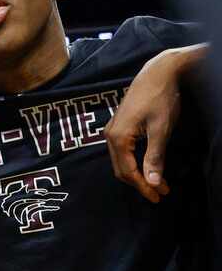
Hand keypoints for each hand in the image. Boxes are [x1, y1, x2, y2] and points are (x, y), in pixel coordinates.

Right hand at [105, 44, 206, 202]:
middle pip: (121, 170)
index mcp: (118, 138)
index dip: (143, 187)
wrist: (157, 73)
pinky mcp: (118, 126)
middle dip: (140, 183)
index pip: (129, 172)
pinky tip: (147, 166)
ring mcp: (112, 130)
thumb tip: (153, 182)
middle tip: (160, 193)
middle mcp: (109, 136)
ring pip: (121, 162)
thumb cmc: (160, 98)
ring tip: (157, 183)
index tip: (159, 197)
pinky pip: (122, 153)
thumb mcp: (161, 129)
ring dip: (137, 174)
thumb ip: (155, 157)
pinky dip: (134, 163)